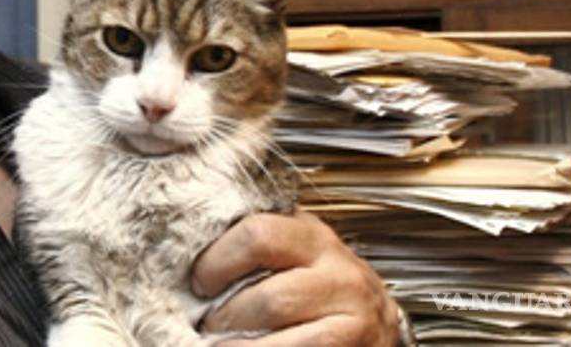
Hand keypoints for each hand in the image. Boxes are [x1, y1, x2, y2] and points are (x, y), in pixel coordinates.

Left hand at [192, 210, 401, 345]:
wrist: (377, 325)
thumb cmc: (322, 287)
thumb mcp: (296, 251)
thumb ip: (258, 240)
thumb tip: (194, 240)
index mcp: (314, 238)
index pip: (258, 235)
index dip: (217, 262)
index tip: (199, 282)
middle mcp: (340, 275)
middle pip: (267, 298)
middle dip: (225, 318)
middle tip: (208, 324)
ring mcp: (352, 318)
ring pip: (278, 338)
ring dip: (238, 346)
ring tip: (223, 343)